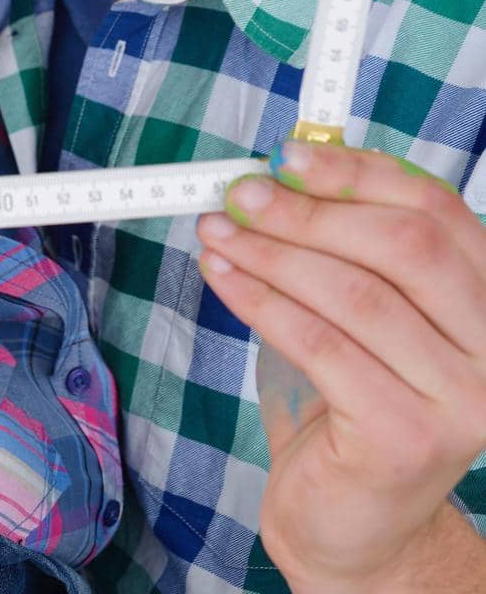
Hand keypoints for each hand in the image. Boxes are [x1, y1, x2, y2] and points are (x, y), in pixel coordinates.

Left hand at [195, 142, 485, 589]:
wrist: (359, 522)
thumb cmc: (358, 396)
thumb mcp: (368, 306)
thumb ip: (347, 240)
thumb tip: (281, 170)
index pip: (436, 208)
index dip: (358, 171)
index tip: (288, 156)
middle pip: (402, 245)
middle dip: (310, 210)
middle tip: (242, 194)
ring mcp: (459, 400)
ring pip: (355, 293)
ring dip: (272, 252)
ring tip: (217, 231)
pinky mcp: (405, 438)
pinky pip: (320, 345)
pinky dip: (260, 301)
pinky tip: (223, 278)